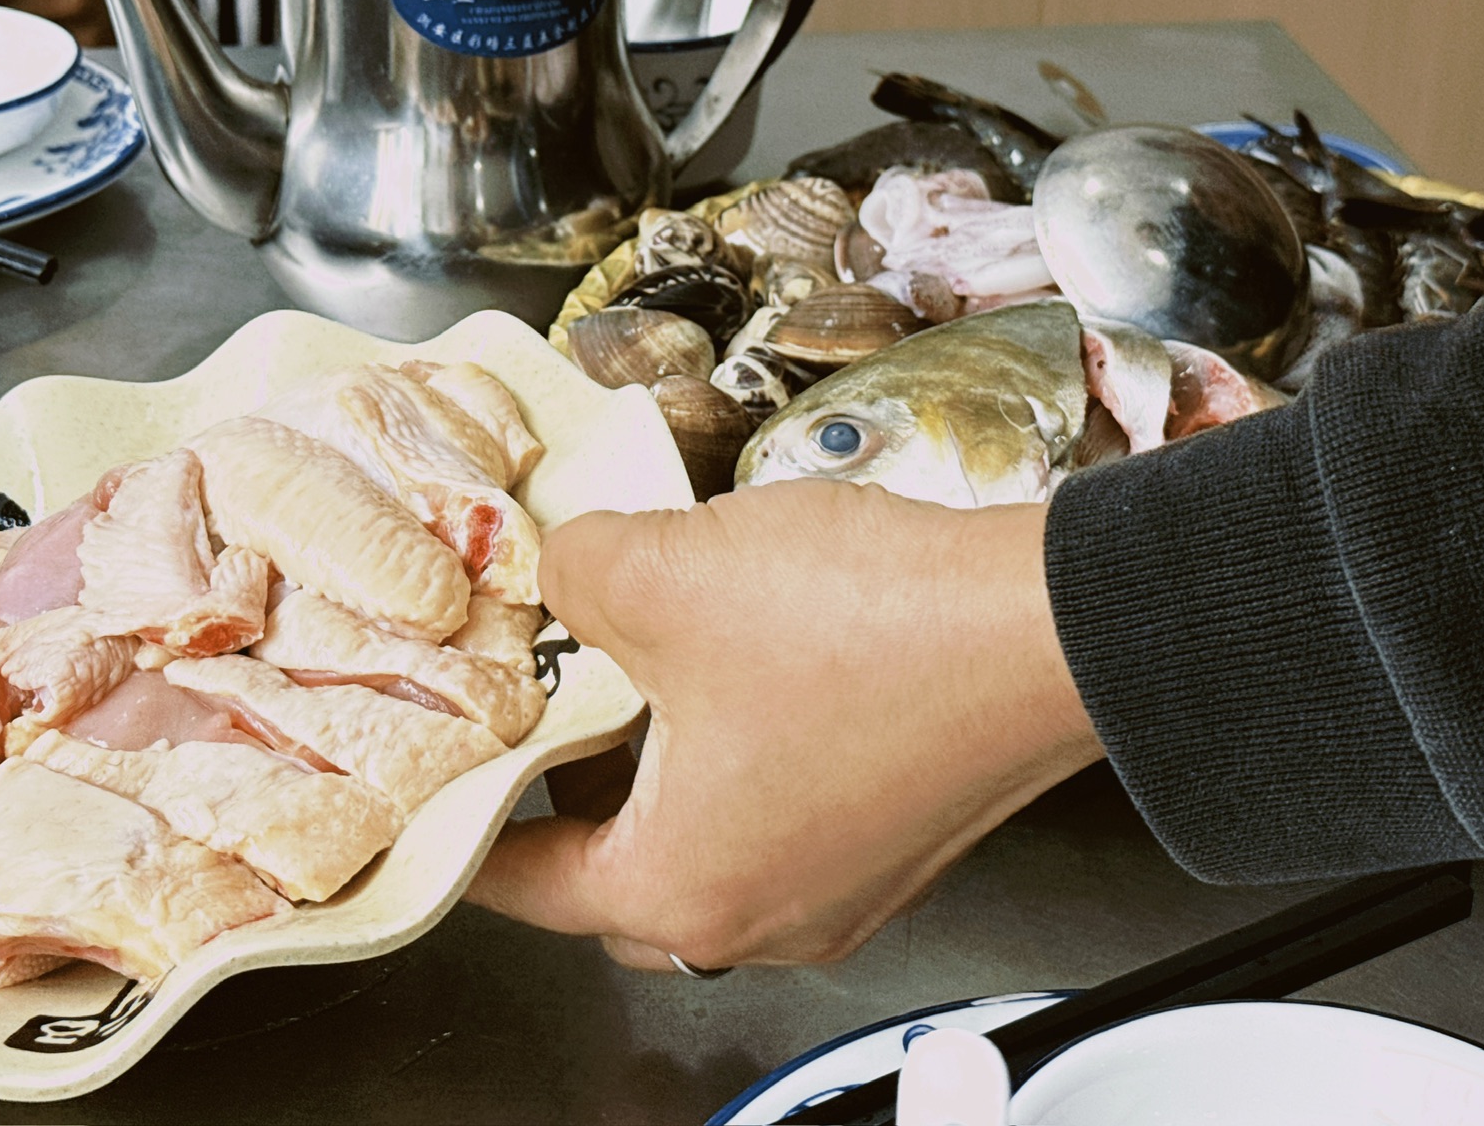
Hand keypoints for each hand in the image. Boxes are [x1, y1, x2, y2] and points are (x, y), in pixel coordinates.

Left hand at [467, 481, 1103, 971]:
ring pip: (705, 837)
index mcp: (684, 889)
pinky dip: (740, 754)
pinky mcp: (896, 835)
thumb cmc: (875, 633)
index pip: (522, 882)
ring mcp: (841, 884)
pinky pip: (783, 811)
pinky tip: (740, 662)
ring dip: (660, 764)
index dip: (462, 815)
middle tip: (538, 711)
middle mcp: (763, 914)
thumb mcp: (663, 574)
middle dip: (566, 792)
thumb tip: (560, 570)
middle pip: (614, 873)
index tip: (436, 782)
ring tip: (636, 663)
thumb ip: (570, 573)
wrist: (1047, 624)